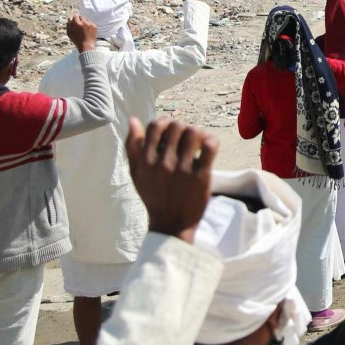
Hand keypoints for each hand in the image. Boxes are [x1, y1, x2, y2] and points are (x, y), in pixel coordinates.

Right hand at [67, 15, 97, 52]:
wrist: (87, 46)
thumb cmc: (77, 40)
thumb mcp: (69, 33)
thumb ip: (69, 24)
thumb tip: (70, 17)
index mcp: (77, 24)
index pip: (75, 16)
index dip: (74, 19)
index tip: (74, 22)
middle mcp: (84, 22)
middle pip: (81, 16)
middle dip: (79, 19)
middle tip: (78, 25)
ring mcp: (90, 24)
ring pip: (86, 19)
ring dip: (84, 22)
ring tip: (83, 29)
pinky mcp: (95, 26)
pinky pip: (91, 22)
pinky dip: (89, 25)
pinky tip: (87, 30)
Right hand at [125, 118, 216, 242]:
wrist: (171, 224)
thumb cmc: (153, 196)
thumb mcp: (136, 173)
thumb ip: (133, 146)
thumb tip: (133, 120)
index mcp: (145, 161)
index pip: (155, 126)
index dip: (166, 123)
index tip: (172, 132)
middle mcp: (162, 163)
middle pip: (177, 126)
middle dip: (183, 129)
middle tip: (187, 140)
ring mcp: (182, 170)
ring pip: (194, 132)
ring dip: (198, 134)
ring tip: (198, 144)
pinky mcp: (200, 176)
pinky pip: (210, 147)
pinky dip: (212, 141)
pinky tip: (208, 148)